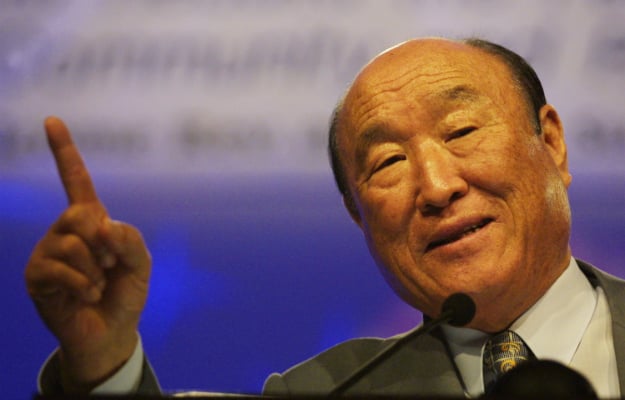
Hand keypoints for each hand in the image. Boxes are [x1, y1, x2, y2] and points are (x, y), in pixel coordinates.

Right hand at [25, 117, 151, 391]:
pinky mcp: (36, 275)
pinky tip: (88, 297)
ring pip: (72, 245)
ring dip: (95, 271)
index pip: (75, 180)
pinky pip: (61, 270)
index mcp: (91, 221)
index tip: (52, 119)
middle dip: (104, 244)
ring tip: (98, 285)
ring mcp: (47, 251)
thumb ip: (130, 239)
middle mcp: (64, 230)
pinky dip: (84, 286)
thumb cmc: (126, 293)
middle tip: (110, 266)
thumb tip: (100, 225)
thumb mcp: (141, 264)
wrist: (111, 331)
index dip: (65, 151)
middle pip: (80, 216)